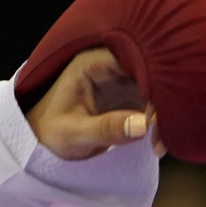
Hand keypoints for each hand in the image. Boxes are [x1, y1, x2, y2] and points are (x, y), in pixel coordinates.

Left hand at [26, 48, 160, 161]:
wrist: (41, 141)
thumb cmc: (50, 133)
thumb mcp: (74, 134)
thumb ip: (106, 129)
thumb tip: (143, 125)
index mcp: (93, 64)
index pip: (133, 62)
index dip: (152, 83)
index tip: (158, 114)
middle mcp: (110, 67)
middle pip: (149, 75)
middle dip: (162, 104)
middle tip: (162, 136)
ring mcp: (121, 81)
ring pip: (155, 90)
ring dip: (163, 116)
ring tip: (159, 144)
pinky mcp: (128, 98)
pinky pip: (153, 104)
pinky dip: (159, 123)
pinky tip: (157, 144)